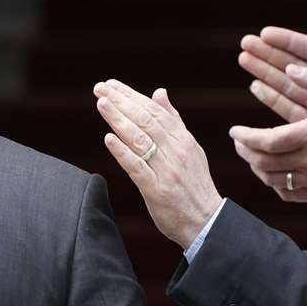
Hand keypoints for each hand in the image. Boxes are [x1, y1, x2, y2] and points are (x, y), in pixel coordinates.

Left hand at [95, 80, 222, 248]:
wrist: (206, 221)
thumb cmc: (194, 184)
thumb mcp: (189, 148)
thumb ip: (173, 120)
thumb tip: (159, 92)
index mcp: (182, 139)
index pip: (154, 111)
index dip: (131, 95)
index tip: (111, 84)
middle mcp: (175, 151)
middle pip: (145, 120)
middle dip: (121, 102)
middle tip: (99, 88)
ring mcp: (166, 170)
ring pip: (140, 139)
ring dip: (119, 120)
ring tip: (102, 104)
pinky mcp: (157, 190)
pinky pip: (137, 167)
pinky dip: (123, 152)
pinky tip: (108, 139)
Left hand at [229, 27, 306, 202]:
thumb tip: (291, 70)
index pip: (268, 141)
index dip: (246, 137)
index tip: (235, 131)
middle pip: (265, 162)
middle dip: (246, 151)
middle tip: (240, 141)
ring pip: (274, 179)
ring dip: (257, 167)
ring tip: (251, 154)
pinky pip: (290, 194)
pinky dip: (275, 184)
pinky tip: (273, 172)